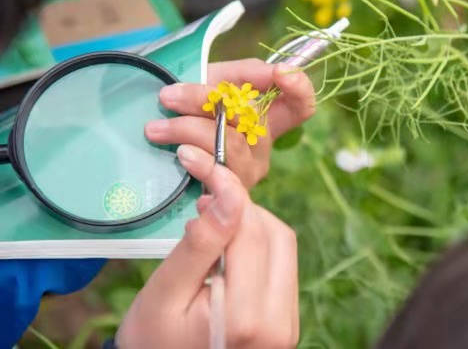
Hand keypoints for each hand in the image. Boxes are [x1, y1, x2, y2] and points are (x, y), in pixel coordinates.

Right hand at [116, 144, 298, 347]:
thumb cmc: (152, 341)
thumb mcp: (164, 294)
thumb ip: (200, 245)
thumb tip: (229, 194)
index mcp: (246, 318)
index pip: (250, 230)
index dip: (229, 190)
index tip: (204, 164)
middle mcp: (279, 324)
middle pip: (275, 235)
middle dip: (242, 207)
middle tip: (205, 197)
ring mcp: (287, 326)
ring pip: (283, 246)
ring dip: (251, 223)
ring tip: (212, 221)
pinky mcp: (286, 322)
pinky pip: (281, 266)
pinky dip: (257, 245)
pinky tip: (227, 245)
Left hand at [145, 59, 314, 187]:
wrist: (155, 139)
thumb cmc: (191, 106)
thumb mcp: (217, 79)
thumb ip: (246, 73)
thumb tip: (274, 71)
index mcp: (267, 117)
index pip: (301, 106)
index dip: (300, 89)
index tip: (281, 73)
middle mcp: (263, 146)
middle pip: (253, 119)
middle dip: (207, 101)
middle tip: (168, 96)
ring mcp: (249, 171)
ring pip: (231, 144)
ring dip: (188, 130)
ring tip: (155, 128)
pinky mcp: (228, 193)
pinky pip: (218, 172)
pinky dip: (197, 160)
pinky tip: (179, 155)